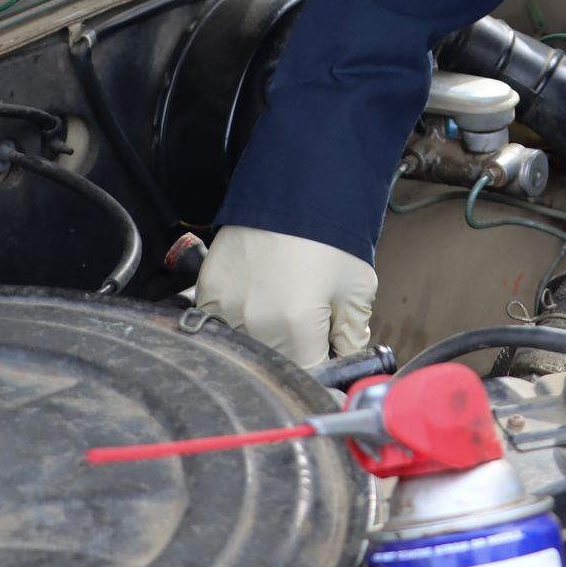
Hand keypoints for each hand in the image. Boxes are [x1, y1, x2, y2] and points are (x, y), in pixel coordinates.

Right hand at [192, 226, 376, 365]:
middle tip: (309, 324)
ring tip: (282, 303)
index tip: (326, 361)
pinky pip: (220, 323)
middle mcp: (256, 325)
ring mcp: (226, 308)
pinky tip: (259, 294)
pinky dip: (239, 319)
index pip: (308, 376)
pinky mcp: (208, 291)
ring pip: (246, 346)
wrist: (294, 190)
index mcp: (296, 329)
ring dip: (265, 338)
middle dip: (296, 353)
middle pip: (275, 364)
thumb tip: (346, 362)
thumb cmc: (329, 238)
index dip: (322, 372)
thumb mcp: (357, 290)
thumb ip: (352, 336)